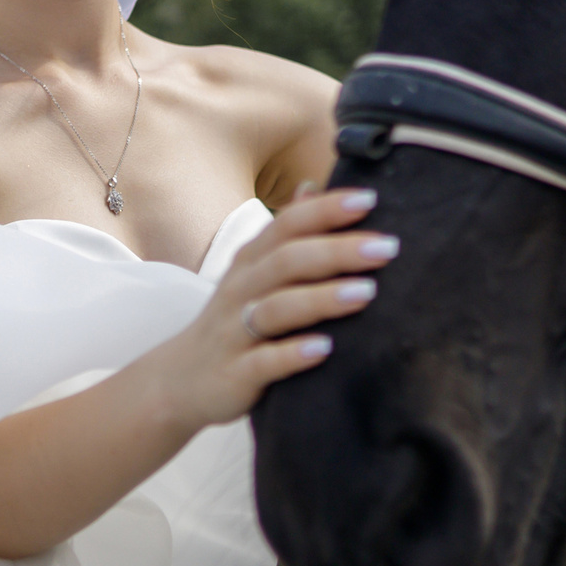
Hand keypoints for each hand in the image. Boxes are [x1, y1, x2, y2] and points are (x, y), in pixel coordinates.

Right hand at [138, 186, 395, 432]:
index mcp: (251, 261)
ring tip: (366, 293)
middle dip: (337, 251)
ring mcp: (235, 331)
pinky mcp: (235, 373)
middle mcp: (241, 289)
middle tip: (385, 247)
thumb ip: (286, 233)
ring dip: (322, 298)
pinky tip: (324, 348)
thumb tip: (313, 185)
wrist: (180, 380)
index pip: (287, 225)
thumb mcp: (252, 271)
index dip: (325, 210)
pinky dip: (293, 354)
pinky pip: (264, 361)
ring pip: (277, 308)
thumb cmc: (232, 320)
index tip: (369, 199)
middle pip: (287, 261)